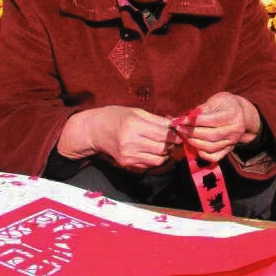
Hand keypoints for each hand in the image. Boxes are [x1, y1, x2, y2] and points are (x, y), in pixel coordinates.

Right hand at [58, 105, 177, 170]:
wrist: (94, 130)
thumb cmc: (115, 116)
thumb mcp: (135, 111)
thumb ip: (155, 119)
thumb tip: (174, 124)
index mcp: (134, 124)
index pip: (162, 133)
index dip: (175, 133)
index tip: (181, 132)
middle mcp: (131, 141)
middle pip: (162, 147)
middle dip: (173, 143)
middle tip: (178, 139)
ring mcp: (128, 154)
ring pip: (158, 158)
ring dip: (167, 153)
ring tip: (169, 146)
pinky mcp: (126, 162)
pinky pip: (149, 164)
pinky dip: (157, 159)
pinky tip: (157, 152)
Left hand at [176, 92, 259, 163]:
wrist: (242, 113)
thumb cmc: (226, 104)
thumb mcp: (217, 100)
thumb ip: (202, 109)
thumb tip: (184, 118)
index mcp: (233, 115)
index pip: (210, 120)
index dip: (193, 121)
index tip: (181, 120)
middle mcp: (235, 130)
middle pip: (210, 135)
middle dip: (191, 132)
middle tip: (179, 128)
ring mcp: (233, 142)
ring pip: (211, 147)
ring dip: (194, 143)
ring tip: (184, 136)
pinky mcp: (229, 149)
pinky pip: (215, 157)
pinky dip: (203, 154)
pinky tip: (195, 147)